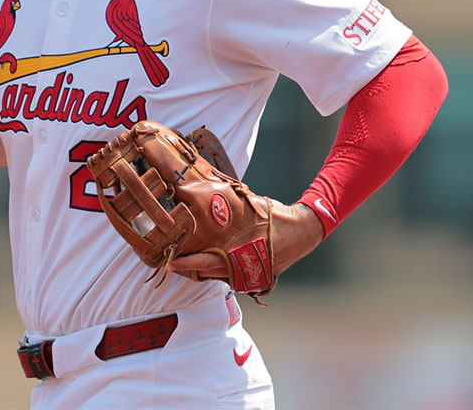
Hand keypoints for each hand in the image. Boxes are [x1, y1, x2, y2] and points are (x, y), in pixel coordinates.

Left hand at [169, 199, 323, 279]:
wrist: (302, 231)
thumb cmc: (274, 216)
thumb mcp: (249, 208)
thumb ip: (227, 208)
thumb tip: (203, 195)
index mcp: (238, 253)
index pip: (204, 263)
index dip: (185, 263)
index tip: (170, 260)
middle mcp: (242, 270)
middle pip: (205, 275)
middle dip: (187, 269)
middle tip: (171, 260)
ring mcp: (248, 276)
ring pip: (216, 278)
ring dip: (201, 271)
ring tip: (184, 261)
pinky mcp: (254, 278)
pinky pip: (229, 277)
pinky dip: (217, 271)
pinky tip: (208, 261)